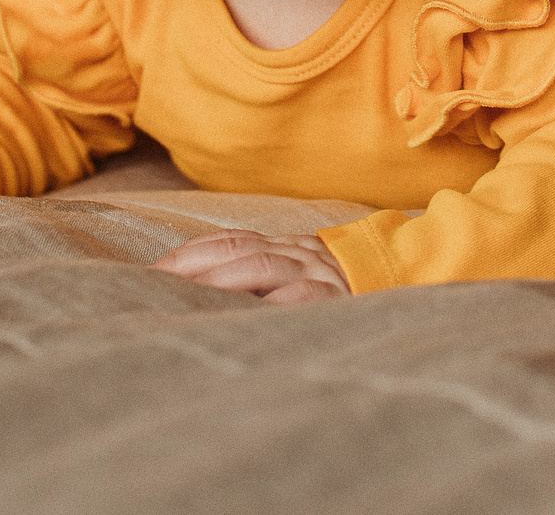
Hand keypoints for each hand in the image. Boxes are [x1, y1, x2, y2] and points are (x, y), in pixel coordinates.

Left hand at [152, 230, 352, 304]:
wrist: (402, 279)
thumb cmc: (339, 288)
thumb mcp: (300, 273)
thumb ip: (262, 277)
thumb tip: (202, 293)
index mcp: (284, 246)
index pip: (229, 240)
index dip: (189, 253)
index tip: (152, 271)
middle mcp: (296, 252)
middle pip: (236, 249)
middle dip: (191, 264)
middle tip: (153, 282)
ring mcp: (317, 272)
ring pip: (262, 266)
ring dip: (221, 279)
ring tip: (185, 295)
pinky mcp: (336, 297)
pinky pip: (300, 295)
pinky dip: (272, 301)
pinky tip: (244, 314)